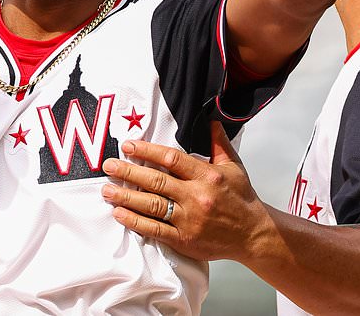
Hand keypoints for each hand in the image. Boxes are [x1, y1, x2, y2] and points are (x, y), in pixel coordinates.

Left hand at [101, 121, 269, 262]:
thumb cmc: (242, 198)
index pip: (171, 159)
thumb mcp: (234, 166)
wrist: (253, 234)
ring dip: (126, 197)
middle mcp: (197, 196)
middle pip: (156, 181)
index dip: (147, 151)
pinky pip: (155, 229)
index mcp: (207, 175)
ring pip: (152, 205)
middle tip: (109, 166)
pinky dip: (136, 222)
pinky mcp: (184, 239)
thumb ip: (219, 143)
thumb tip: (211, 119)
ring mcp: (189, 219)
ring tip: (106, 190)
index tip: (128, 145)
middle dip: (129, 172)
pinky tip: (120, 214)